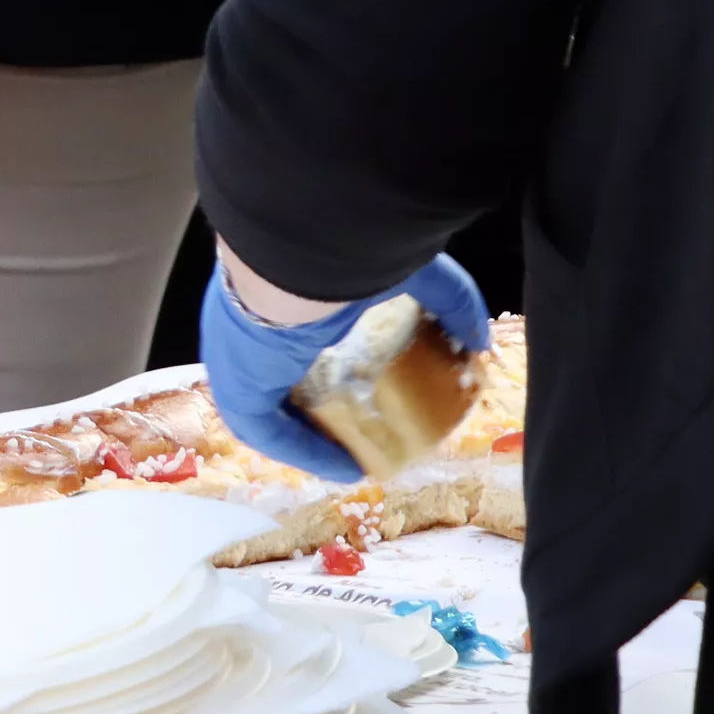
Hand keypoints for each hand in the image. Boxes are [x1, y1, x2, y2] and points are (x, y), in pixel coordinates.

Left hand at [195, 249, 493, 482]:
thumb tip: (480, 339)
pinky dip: (305, 450)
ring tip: (354, 454)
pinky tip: (343, 466)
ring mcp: (233, 354)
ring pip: (270, 405)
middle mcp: (247, 320)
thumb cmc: (345, 247)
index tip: (360, 384)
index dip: (323, 359)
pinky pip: (269, 431)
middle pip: (278, 373)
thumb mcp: (411, 271)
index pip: (292, 329)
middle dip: (316, 402)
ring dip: (310, 432)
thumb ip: (449, 300)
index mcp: (276, 284)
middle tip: (360, 425)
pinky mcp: (236, 387)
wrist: (297, 247)